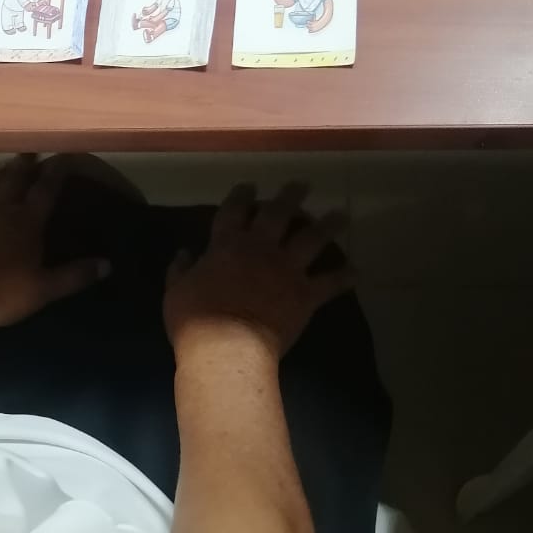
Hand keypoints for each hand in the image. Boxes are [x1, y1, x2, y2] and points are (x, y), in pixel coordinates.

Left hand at [0, 155, 107, 335]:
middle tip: (36, 151)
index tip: (67, 155)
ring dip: (6, 171)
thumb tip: (107, 264)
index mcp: (26, 221)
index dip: (57, 170)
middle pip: (16, 177)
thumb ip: (75, 276)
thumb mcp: (44, 290)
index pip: (45, 188)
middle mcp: (2, 210)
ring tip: (13, 164)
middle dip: (28, 163)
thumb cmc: (1, 293)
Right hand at [164, 182, 350, 359]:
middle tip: (302, 184)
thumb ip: (180, 269)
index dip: (241, 195)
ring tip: (340, 214)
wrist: (228, 348)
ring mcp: (286, 270)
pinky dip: (345, 276)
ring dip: (327, 225)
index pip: (234, 210)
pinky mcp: (305, 294)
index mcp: (227, 245)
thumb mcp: (176, 291)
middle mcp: (261, 248)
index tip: (249, 186)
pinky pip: (330, 282)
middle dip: (290, 197)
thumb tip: (183, 253)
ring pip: (311, 239)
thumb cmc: (195, 321)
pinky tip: (357, 271)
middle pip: (278, 214)